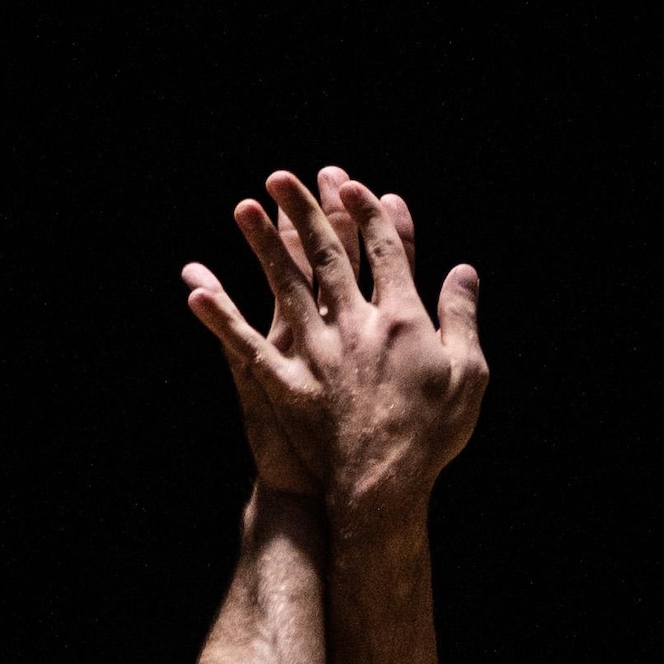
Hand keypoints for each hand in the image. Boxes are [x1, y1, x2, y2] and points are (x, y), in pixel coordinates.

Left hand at [187, 168, 483, 515]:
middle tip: (284, 176)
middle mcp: (355, 325)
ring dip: (261, 243)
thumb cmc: (433, 433)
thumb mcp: (469, 371)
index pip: (383, 251)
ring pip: (284, 284)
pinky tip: (194, 288)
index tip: (351, 184)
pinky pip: (242, 345)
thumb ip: (461, 315)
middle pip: (328, 255)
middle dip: (307, 211)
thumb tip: (463, 268)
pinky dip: (218, 316)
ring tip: (243, 207)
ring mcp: (315, 353)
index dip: (366, 213)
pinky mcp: (284, 385)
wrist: (385, 487)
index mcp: (403, 317)